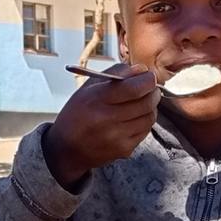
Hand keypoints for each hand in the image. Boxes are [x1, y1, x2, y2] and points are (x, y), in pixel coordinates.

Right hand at [44, 65, 158, 184]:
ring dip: (150, 107)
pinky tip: (134, 118)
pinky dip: (144, 121)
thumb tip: (142, 70)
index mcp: (98, 99)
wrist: (66, 149)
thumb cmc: (77, 114)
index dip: (148, 80)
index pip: (135, 88)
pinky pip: (145, 131)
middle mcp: (108, 119)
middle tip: (149, 88)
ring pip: (149, 117)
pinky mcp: (124, 150)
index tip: (148, 77)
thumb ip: (116, 74)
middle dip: (153, 92)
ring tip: (141, 103)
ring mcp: (117, 137)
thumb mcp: (89, 87)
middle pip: (146, 102)